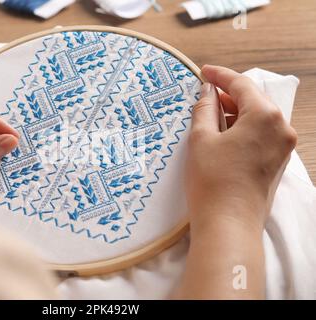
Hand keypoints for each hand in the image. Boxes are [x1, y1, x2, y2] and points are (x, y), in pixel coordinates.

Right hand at [174, 65, 296, 298]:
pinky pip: (260, 134)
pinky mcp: (276, 162)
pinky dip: (241, 129)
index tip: (203, 71)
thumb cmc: (212, 181)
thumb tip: (207, 92)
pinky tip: (221, 133)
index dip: (220, 75)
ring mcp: (282, 147)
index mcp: (265, 116)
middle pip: (253, 100)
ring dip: (233, 113)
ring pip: (256, 118)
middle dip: (227, 94)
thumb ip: (205, 109)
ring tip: (208, 114)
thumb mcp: (201, 139)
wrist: (228, 225)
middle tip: (203, 93)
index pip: (242, 84)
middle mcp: (281, 128)